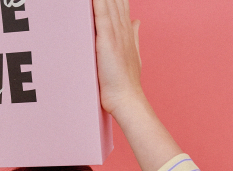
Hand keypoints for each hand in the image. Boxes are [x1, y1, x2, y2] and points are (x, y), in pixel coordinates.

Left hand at [93, 0, 143, 116]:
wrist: (127, 98)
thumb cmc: (126, 81)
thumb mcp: (131, 53)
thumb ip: (133, 35)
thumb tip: (136, 20)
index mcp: (126, 28)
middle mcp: (121, 26)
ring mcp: (114, 32)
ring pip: (108, 1)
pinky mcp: (106, 40)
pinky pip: (100, 13)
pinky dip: (96, 2)